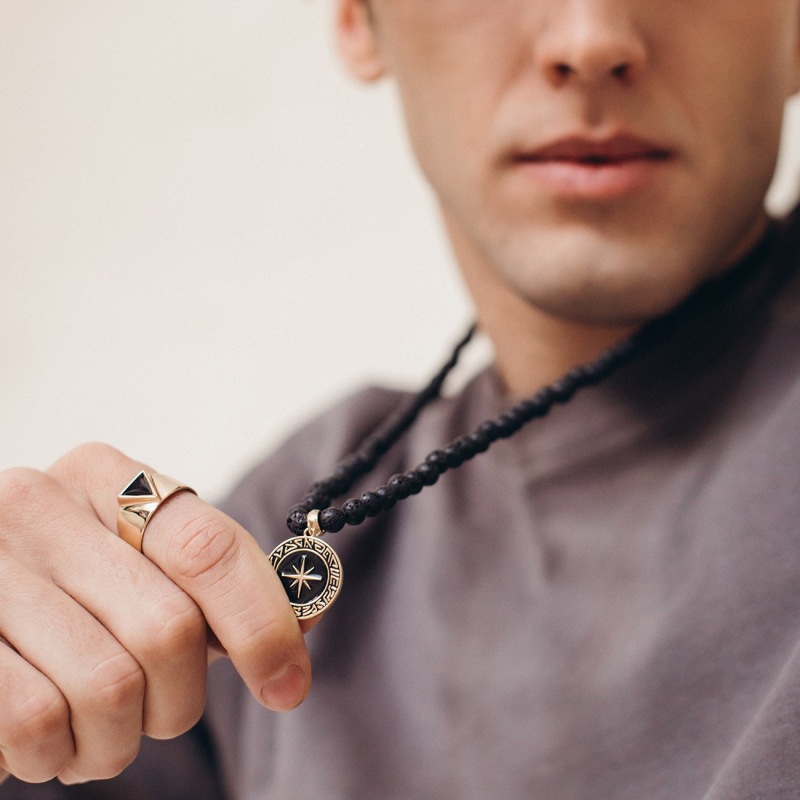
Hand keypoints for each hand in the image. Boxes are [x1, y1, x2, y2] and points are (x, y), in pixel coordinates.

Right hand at [0, 443, 311, 785]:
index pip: (209, 549)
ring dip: (117, 739)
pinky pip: (36, 722)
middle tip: (158, 715)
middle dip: (178, 701)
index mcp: (107, 479)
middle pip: (169, 629)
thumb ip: (220, 587)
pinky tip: (48, 737)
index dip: (262, 624)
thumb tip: (309, 611)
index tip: (288, 685)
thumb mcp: (145, 570)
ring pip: (108, 686)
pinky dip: (57, 754)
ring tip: (96, 730)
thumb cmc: (73, 597)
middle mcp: (40, 505)